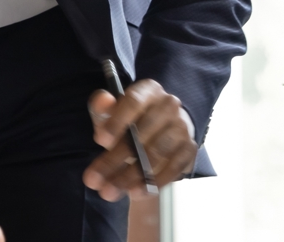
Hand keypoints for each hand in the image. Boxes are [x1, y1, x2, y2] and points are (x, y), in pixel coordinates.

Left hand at [82, 79, 197, 199]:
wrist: (163, 129)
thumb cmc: (131, 119)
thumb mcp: (112, 111)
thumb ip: (102, 107)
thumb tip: (102, 101)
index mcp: (148, 90)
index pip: (133, 102)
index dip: (116, 121)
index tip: (100, 141)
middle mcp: (169, 105)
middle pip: (142, 133)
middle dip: (115, 159)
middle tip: (94, 180)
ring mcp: (182, 126)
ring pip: (156, 153)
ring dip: (131, 175)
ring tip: (110, 191)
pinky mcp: (189, 148)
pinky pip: (173, 167)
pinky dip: (153, 182)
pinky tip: (135, 192)